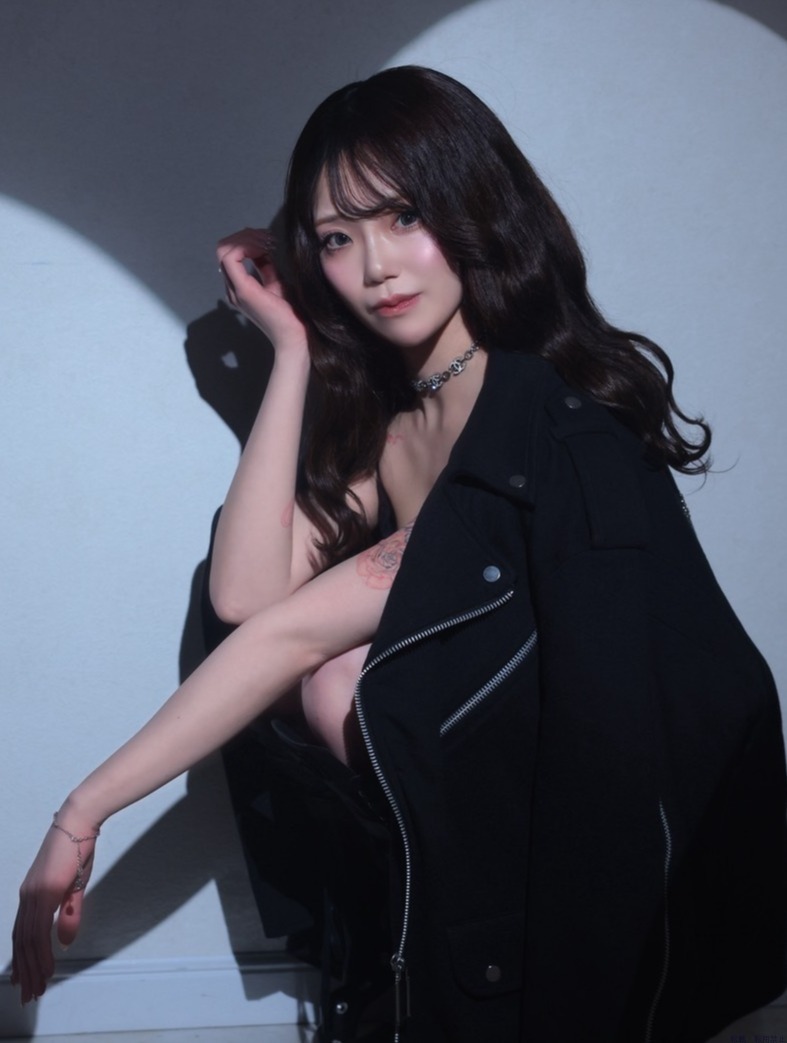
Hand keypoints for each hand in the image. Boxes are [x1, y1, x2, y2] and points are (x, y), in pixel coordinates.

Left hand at [11, 815, 98, 1003]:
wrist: (78, 823)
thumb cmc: (77, 849)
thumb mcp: (74, 886)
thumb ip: (69, 914)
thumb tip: (64, 941)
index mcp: (31, 895)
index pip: (21, 935)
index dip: (22, 959)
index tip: (24, 980)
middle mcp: (27, 897)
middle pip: (21, 942)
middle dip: (25, 971)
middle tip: (29, 994)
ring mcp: (33, 894)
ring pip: (27, 940)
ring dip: (32, 967)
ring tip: (37, 987)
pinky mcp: (44, 892)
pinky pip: (39, 930)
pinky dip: (41, 951)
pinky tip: (46, 966)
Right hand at [217, 228, 307, 351]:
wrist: (295, 337)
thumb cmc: (290, 314)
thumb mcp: (277, 282)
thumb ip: (266, 266)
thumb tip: (264, 248)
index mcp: (240, 287)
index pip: (231, 254)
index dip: (247, 240)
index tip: (268, 241)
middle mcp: (233, 289)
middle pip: (224, 249)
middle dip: (245, 236)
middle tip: (268, 238)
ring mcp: (235, 290)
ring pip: (224, 250)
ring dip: (246, 239)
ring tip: (267, 241)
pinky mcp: (243, 291)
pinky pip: (231, 257)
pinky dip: (246, 246)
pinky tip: (263, 248)